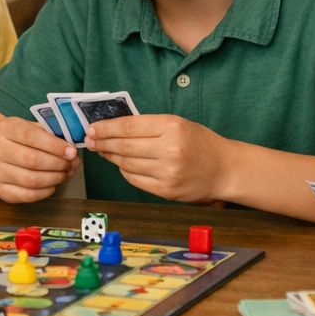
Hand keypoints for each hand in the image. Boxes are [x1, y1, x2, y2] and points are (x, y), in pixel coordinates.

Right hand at [0, 116, 78, 203]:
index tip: (71, 152)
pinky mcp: (0, 190)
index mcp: (6, 128)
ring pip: (31, 180)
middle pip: (32, 160)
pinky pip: (28, 195)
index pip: (31, 136)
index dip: (55, 146)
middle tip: (72, 164)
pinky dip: (46, 191)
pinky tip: (53, 184)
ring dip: (55, 178)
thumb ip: (52, 134)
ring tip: (66, 173)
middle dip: (58, 163)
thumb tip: (72, 150)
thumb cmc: (22, 141)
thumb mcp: (34, 128)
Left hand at [85, 114, 232, 202]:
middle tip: (90, 140)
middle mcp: (170, 149)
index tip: (92, 128)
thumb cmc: (200, 143)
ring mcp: (168, 173)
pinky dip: (125, 172)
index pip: (129, 126)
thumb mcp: (178, 124)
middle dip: (102, 143)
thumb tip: (114, 128)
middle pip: (124, 146)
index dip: (106, 128)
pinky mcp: (166, 191)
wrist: (224, 169)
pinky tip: (121, 165)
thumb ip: (149, 125)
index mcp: (172, 127)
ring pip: (126, 164)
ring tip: (104, 151)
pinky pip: (135, 180)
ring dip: (111, 157)